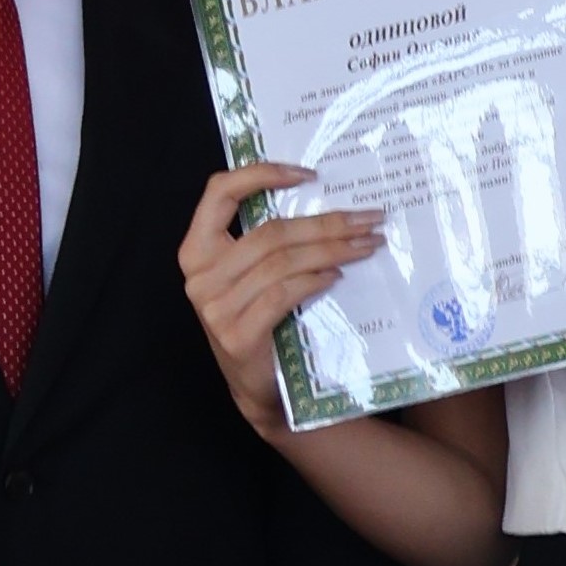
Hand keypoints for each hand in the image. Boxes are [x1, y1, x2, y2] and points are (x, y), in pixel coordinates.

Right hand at [180, 165, 391, 442]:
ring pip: (282, 262)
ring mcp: (215, 308)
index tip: (309, 174)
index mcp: (198, 251)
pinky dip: (314, 280)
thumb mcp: (253, 278)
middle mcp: (200, 276)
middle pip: (269, 232)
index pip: (219, 193)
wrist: (261, 391)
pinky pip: (283, 294)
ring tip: (366, 245)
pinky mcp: (238, 336)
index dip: (261, 174)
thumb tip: (324, 201)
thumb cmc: (263, 324)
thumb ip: (268, 243)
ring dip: (331, 249)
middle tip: (367, 218)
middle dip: (325, 222)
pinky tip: (338, 275)